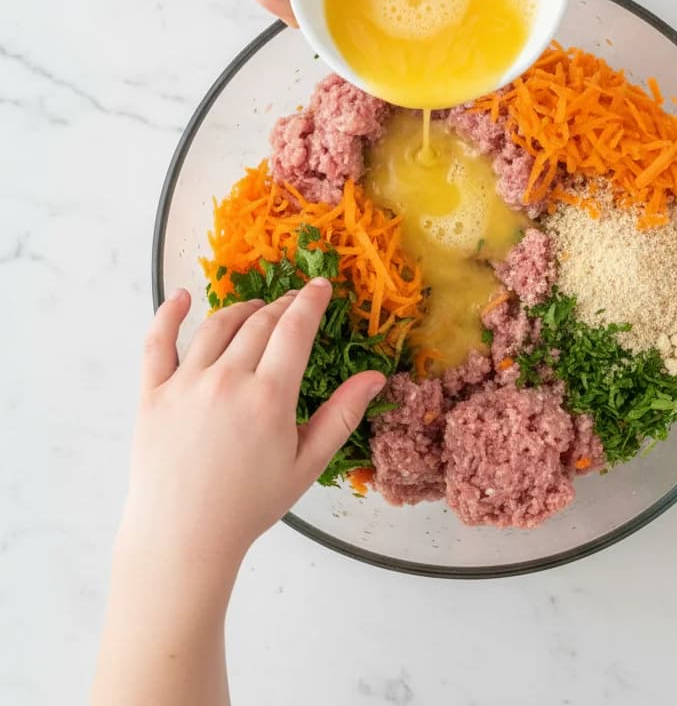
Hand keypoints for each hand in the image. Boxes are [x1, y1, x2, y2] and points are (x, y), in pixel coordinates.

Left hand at [118, 280, 384, 567]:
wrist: (183, 538)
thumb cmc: (249, 505)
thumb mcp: (308, 463)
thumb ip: (342, 415)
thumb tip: (375, 377)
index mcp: (269, 397)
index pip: (295, 330)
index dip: (311, 302)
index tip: (321, 286)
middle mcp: (227, 381)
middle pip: (259, 323)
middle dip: (283, 305)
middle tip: (295, 300)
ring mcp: (185, 384)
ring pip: (216, 326)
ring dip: (241, 309)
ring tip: (255, 308)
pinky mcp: (152, 394)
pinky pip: (157, 343)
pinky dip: (169, 315)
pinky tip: (182, 298)